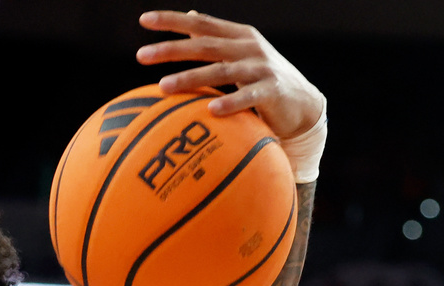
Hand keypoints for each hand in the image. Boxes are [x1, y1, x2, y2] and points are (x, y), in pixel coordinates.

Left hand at [137, 10, 323, 139]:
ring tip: (163, 86)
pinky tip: (211, 110)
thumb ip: (216, 39)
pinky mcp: (272, 91)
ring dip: (190, 77)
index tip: (144, 20)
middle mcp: (248, 47)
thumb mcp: (240, 53)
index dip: (173, 20)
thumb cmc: (262, 78)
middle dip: (171, 49)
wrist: (302, 103)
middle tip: (141, 55)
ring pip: (221, 71)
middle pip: (205, 45)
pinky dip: (230, 103)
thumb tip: (192, 17)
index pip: (201, 24)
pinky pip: (248, 97)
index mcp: (238, 36)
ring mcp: (261, 68)